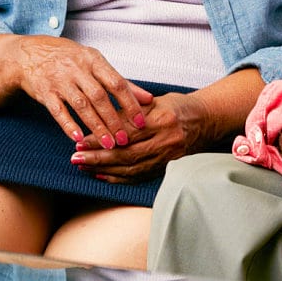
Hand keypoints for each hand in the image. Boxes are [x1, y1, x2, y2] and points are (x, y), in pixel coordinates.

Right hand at [6, 35, 151, 146]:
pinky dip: (68, 125)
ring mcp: (60, 80)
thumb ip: (121, 82)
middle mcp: (78, 69)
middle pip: (99, 96)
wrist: (30, 54)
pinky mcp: (44, 92)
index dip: (130, 102)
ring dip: (95, 126)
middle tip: (125, 140)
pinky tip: (78, 138)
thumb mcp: (96, 63)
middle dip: (114, 119)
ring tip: (108, 144)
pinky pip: (58, 111)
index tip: (141, 121)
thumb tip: (148, 98)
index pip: (117, 83)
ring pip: (81, 105)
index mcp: (94, 60)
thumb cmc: (70, 59)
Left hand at [69, 90, 210, 181]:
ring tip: (83, 167)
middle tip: (75, 158)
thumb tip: (99, 119)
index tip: (80, 141)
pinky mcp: (167, 167)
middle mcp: (166, 141)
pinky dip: (118, 178)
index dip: (101, 138)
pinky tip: (101, 176)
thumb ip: (129, 111)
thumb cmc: (178, 107)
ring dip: (104, 170)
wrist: (206, 120)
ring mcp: (168, 157)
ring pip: (131, 169)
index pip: (125, 133)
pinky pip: (139, 176)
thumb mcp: (155, 101)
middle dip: (97, 158)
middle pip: (126, 154)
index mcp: (162, 120)